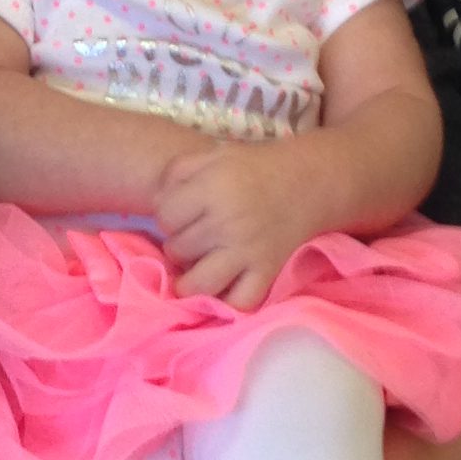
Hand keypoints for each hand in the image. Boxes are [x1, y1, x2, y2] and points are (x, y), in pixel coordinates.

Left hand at [155, 139, 313, 307]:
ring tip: (195, 271)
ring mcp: (248, 251)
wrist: (306, 182)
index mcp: (213, 187)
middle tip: (193, 238)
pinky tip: (222, 290)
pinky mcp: (267, 271)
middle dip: (179, 245)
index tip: (182, 214)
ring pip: (199, 285)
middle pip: (177, 250)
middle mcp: (229, 221)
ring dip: (190, 281)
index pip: (165, 217)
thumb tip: (154, 204)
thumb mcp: (213, 155)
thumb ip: (178, 171)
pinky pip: (240, 302)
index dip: (168, 216)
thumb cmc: (253, 169)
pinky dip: (228, 303)